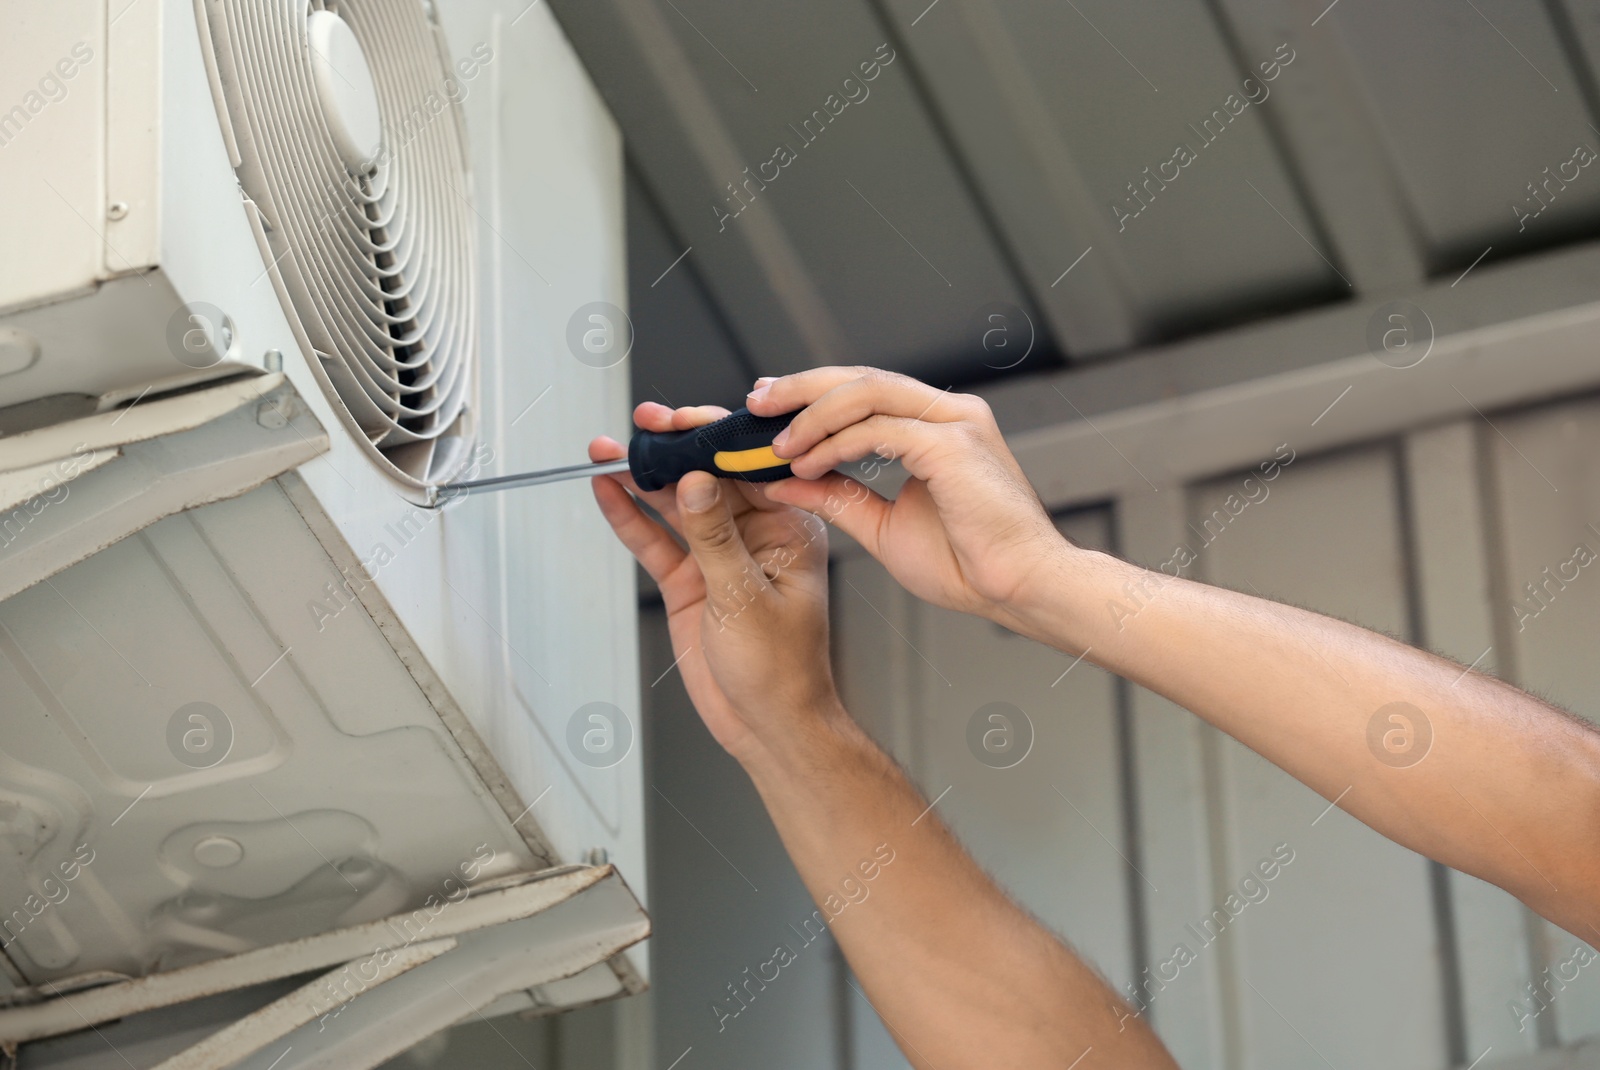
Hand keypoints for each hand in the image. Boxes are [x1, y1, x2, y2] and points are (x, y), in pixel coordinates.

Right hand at [589, 403, 842, 762]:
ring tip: (607, 453)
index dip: (712, 440)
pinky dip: (631, 517)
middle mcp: (756, 533)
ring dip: (642, 479)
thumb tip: (694, 483)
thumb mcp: (745, 598)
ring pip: (676, 504)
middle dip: (672, 450)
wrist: (768, 726)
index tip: (679, 422)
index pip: (748, 467)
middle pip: (707, 477)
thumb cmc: (784, 672)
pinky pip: (656, 540)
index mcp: (790, 527)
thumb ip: (714, 537)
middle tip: (640, 427)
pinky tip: (609, 493)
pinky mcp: (691, 581)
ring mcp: (719, 555)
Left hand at [749, 367, 1066, 631]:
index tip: (769, 407)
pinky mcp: (953, 443)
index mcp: (937, 428)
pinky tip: (806, 463)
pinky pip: (879, 427)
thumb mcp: (883, 528)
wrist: (1020, 589)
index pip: (865, 392)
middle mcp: (948, 414)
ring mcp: (954, 422)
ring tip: (776, 443)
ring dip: (812, 413)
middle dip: (801, 388)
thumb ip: (838, 497)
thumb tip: (785, 481)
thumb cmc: (970, 565)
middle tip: (757, 403)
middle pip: (860, 378)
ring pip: (866, 391)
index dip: (813, 394)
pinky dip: (835, 442)